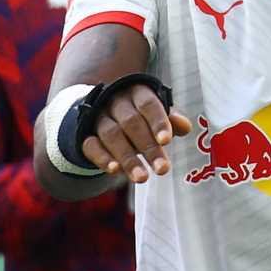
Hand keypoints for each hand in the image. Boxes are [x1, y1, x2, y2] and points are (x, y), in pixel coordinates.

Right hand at [79, 85, 193, 182]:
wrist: (103, 113)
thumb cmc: (139, 115)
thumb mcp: (156, 115)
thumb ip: (170, 120)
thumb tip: (185, 126)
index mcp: (136, 93)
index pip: (148, 105)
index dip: (158, 122)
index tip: (166, 141)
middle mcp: (115, 102)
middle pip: (130, 123)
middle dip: (147, 147)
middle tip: (162, 169)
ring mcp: (97, 118)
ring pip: (111, 135)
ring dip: (127, 158)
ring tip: (142, 177)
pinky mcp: (84, 134)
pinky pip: (91, 145)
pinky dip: (102, 158)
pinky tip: (114, 170)